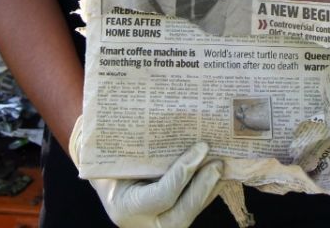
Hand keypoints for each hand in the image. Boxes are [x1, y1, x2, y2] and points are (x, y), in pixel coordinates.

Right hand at [69, 115, 221, 227]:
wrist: (105, 184)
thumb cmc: (106, 164)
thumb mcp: (112, 156)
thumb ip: (129, 146)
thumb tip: (139, 113)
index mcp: (124, 206)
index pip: (161, 196)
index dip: (183, 173)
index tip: (201, 148)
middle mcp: (144, 222)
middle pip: (182, 213)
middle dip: (204, 187)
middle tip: (218, 162)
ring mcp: (159, 223)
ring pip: (191, 212)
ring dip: (211, 188)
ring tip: (224, 163)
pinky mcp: (172, 218)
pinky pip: (193, 207)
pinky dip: (208, 190)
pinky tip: (219, 171)